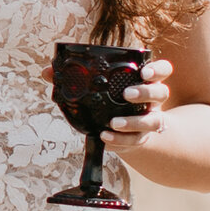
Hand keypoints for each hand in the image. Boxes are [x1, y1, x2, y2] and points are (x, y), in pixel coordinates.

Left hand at [55, 53, 174, 152]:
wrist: (127, 132)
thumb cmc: (111, 103)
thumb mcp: (99, 89)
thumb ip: (74, 78)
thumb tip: (47, 71)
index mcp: (144, 82)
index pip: (162, 70)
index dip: (157, 69)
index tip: (145, 71)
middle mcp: (152, 101)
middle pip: (162, 92)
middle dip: (146, 92)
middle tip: (126, 94)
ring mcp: (150, 120)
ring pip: (154, 120)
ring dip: (134, 121)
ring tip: (114, 122)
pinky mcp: (141, 139)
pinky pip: (135, 140)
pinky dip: (120, 139)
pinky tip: (106, 136)